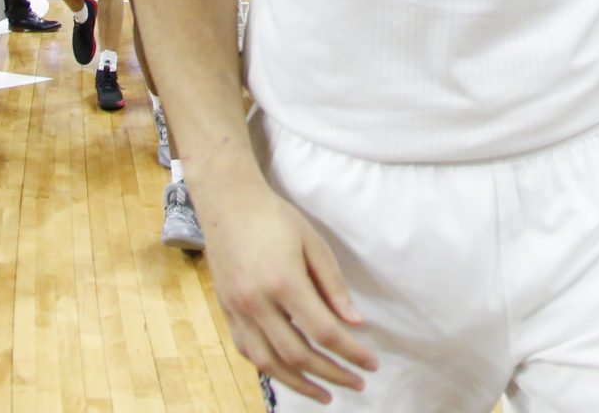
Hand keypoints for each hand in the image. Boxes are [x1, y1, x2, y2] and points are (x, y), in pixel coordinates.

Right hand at [200, 176, 378, 402]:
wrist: (227, 204)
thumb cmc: (276, 219)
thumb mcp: (314, 244)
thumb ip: (334, 286)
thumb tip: (355, 324)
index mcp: (284, 282)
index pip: (323, 331)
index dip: (351, 352)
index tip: (371, 363)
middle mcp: (257, 303)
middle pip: (298, 355)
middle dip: (332, 374)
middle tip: (357, 383)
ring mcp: (237, 311)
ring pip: (269, 363)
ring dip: (300, 384)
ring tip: (326, 394)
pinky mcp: (227, 312)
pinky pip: (249, 352)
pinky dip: (271, 369)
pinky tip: (290, 375)